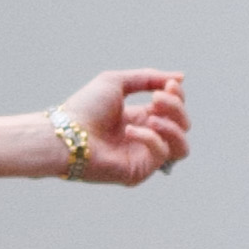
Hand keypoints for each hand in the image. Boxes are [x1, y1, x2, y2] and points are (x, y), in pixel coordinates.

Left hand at [0, 70, 188, 185]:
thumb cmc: (84, 108)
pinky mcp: (138, 172)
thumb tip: (182, 77)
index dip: (177, 96)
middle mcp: (146, 138)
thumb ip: (148, 78)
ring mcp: (143, 157)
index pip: (175, 110)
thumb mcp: (117, 82)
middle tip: (156, 99)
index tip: (167, 85)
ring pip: (182, 146)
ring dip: (173, 126)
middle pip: (183, 126)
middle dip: (176, 108)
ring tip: (152, 115)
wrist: (64, 133)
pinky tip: (129, 130)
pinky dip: (150, 137)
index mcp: (142, 118)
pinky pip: (162, 154)